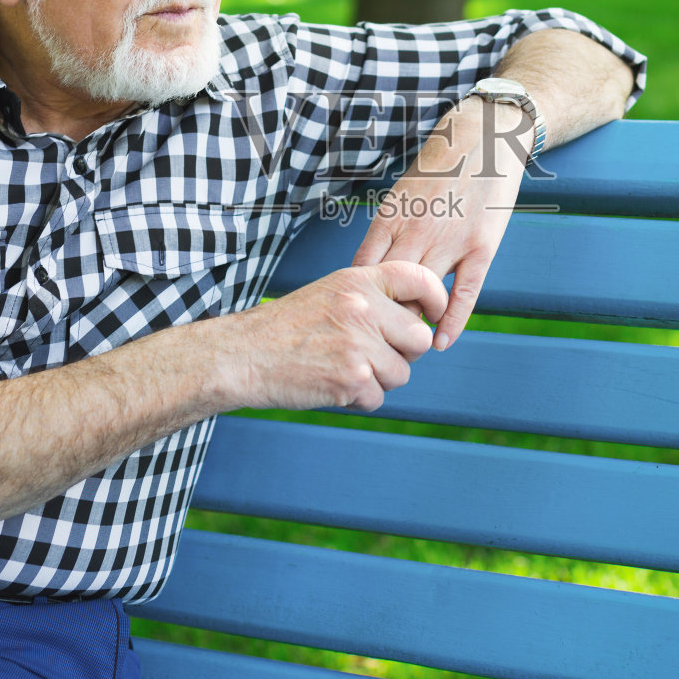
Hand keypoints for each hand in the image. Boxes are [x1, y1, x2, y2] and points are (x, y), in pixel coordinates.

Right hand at [235, 260, 446, 411]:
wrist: (242, 355)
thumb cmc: (287, 327)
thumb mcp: (330, 293)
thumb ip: (372, 299)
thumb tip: (417, 321)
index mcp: (358, 281)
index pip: (420, 279)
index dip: (436, 299)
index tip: (433, 315)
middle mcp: (363, 308)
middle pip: (420, 339)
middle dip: (403, 353)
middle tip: (372, 355)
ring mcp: (358, 345)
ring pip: (401, 373)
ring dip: (378, 380)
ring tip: (342, 368)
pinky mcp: (351, 380)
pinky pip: (378, 398)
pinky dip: (358, 399)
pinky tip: (330, 384)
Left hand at [352, 99, 530, 350]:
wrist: (485, 136)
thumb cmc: (439, 165)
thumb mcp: (401, 193)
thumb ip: (388, 231)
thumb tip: (371, 268)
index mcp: (391, 217)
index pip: (363, 270)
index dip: (358, 301)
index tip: (355, 319)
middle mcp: (416, 231)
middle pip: (390, 289)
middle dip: (382, 319)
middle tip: (378, 342)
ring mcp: (450, 240)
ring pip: (424, 295)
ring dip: (414, 324)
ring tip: (407, 345)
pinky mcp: (482, 247)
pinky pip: (464, 294)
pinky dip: (451, 322)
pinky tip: (442, 342)